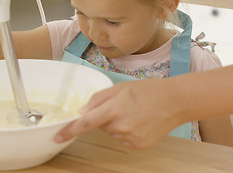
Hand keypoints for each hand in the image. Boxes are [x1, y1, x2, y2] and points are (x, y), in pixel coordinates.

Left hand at [55, 78, 183, 148]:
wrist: (174, 102)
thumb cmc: (149, 91)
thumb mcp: (120, 87)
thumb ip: (98, 99)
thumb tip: (82, 112)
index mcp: (113, 109)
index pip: (85, 123)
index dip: (69, 131)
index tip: (58, 137)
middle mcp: (120, 127)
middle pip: (101, 126)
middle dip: (106, 116)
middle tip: (123, 105)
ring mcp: (129, 138)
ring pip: (112, 132)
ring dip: (117, 124)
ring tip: (135, 112)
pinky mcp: (137, 145)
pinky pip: (123, 139)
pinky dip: (127, 131)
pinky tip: (140, 121)